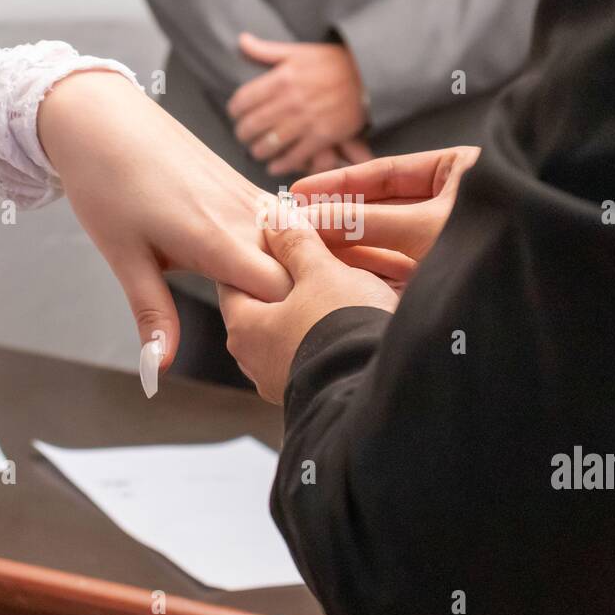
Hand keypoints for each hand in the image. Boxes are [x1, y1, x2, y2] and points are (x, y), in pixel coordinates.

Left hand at [39, 71, 292, 393]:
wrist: (103, 117)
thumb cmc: (107, 184)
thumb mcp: (124, 257)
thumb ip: (152, 313)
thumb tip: (160, 366)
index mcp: (217, 241)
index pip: (285, 294)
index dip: (290, 323)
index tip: (282, 345)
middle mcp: (246, 217)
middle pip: (305, 272)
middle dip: (307, 305)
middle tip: (295, 335)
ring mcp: (252, 198)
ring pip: (306, 244)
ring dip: (305, 275)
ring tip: (302, 304)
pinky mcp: (248, 187)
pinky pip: (289, 223)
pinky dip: (297, 249)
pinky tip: (290, 267)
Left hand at [218, 204, 396, 403]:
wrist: (381, 388)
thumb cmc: (342, 328)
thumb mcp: (320, 272)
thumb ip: (295, 244)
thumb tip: (275, 219)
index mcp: (244, 328)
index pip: (233, 281)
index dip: (256, 257)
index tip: (277, 239)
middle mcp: (255, 361)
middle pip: (264, 308)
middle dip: (286, 284)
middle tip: (312, 261)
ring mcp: (283, 383)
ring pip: (291, 331)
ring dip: (310, 310)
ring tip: (339, 289)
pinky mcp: (313, 395)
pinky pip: (314, 353)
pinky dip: (326, 333)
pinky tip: (350, 319)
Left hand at [227, 33, 367, 174]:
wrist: (368, 75)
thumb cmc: (332, 62)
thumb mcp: (297, 51)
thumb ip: (266, 50)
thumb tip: (241, 41)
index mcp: (281, 78)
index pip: (243, 100)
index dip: (234, 111)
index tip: (235, 114)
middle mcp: (290, 101)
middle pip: (252, 126)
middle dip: (243, 134)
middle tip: (244, 136)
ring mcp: (306, 121)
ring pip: (269, 145)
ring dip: (258, 152)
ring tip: (258, 152)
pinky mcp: (322, 137)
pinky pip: (294, 157)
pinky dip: (280, 165)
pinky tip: (275, 166)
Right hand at [290, 146, 480, 283]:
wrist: (535, 293)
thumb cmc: (492, 240)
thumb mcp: (422, 226)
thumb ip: (365, 221)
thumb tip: (311, 218)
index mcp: (457, 171)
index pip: (385, 173)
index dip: (339, 183)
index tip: (300, 191)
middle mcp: (451, 202)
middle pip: (381, 206)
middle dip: (338, 215)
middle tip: (294, 222)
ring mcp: (445, 239)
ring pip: (385, 238)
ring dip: (346, 243)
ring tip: (303, 246)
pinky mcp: (440, 274)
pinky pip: (395, 267)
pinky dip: (365, 268)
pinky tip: (333, 269)